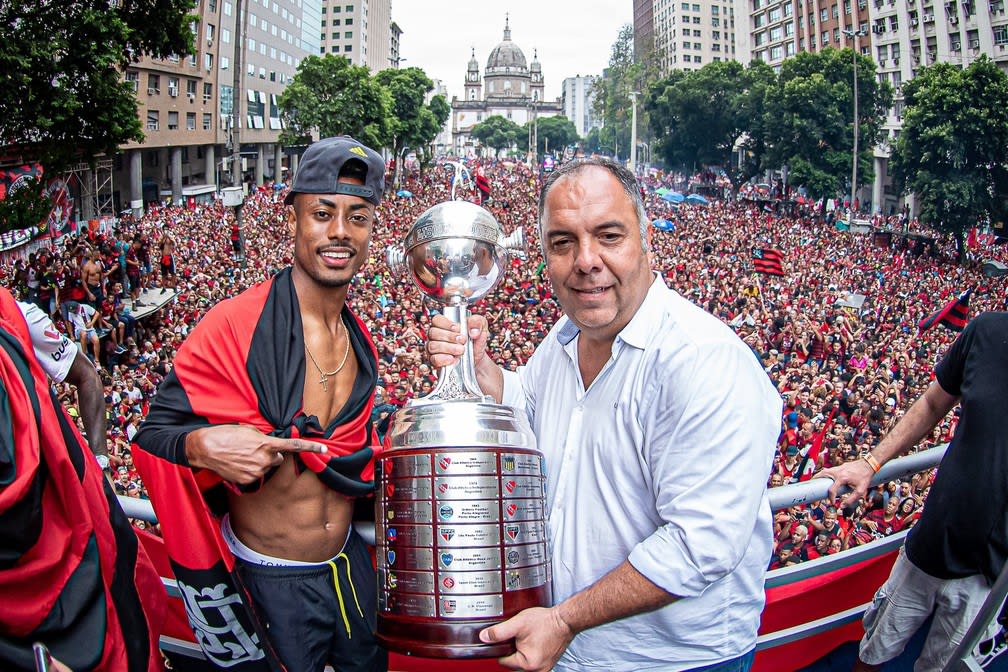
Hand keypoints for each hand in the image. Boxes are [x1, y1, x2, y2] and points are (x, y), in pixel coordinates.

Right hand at [184, 424, 326, 483]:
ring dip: (259, 462)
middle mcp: (264, 459)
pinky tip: (238, 464)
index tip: (325, 450)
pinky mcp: (247, 480)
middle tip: (254, 449)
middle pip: (278, 459)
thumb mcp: (248, 430)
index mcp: (266, 444)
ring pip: (266, 467)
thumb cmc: (225, 435)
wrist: (204, 448)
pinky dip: (250, 470)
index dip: (311, 448)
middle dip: (271, 455)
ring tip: (242, 455)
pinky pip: (256, 475)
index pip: (294, 447)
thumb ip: (264, 438)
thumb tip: (271, 443)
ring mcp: (256, 472)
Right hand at [425, 314, 489, 370]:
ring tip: (461, 350)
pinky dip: (444, 359)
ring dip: (448, 348)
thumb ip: (477, 322)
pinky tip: (454, 359)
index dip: (445, 324)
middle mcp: (437, 336)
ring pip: (433, 346)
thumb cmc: (476, 340)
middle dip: (449, 337)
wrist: (478, 358)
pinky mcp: (436, 361)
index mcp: (445, 324)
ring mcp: (434, 349)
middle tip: (463, 341)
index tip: (458, 329)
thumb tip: (473, 331)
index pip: (436, 319)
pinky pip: (434, 359)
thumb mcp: (481, 327)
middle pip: (433, 332)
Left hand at [479, 607, 574, 671]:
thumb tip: (484, 637)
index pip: (503, 661)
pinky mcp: (548, 663)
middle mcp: (537, 670)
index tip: (507, 637)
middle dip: (513, 649)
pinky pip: (532, 658)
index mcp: (528, 664)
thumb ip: (499, 632)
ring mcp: (544, 667)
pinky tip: (534, 640)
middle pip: (513, 662)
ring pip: (523, 660)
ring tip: (528, 636)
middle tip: (519, 635)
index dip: (502, 648)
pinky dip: (530, 650)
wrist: (565, 620)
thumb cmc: (546, 622)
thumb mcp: (518, 624)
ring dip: (522, 649)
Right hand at [816, 459, 874, 507]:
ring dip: (818, 476)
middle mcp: (837, 472)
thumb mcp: (860, 491)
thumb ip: (851, 499)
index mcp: (842, 478)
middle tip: (811, 487)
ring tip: (814, 482)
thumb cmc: (865, 478)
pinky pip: (828, 470)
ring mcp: (837, 468)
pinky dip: (824, 474)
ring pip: (824, 471)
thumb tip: (842, 506)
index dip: (830, 498)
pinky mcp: (839, 467)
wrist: (868, 465)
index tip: (831, 502)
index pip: (832, 489)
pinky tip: (825, 478)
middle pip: (821, 475)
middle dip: (815, 481)